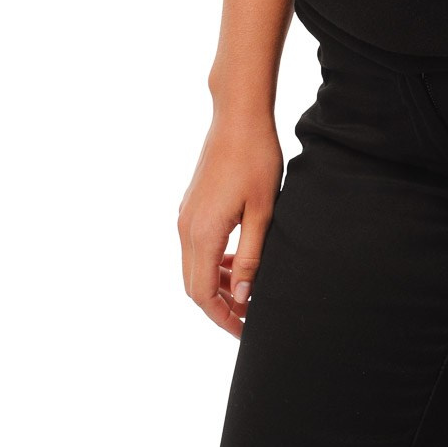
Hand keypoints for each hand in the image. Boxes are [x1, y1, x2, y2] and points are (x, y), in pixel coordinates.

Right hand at [178, 114, 282, 338]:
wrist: (238, 115)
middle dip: (218, 307)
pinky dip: (212, 262)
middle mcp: (186, 227)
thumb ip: (250, 257)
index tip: (245, 331)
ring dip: (216, 284)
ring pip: (193, 266)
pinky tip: (236, 259)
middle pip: (193, 285)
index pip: (202, 294)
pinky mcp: (191, 205)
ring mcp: (185, 215)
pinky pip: (196, 246)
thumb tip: (239, 299)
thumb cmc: (256, 158)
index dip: (222, 318)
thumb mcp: (262, 212)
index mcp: (202, 232)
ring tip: (246, 290)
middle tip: (247, 318)